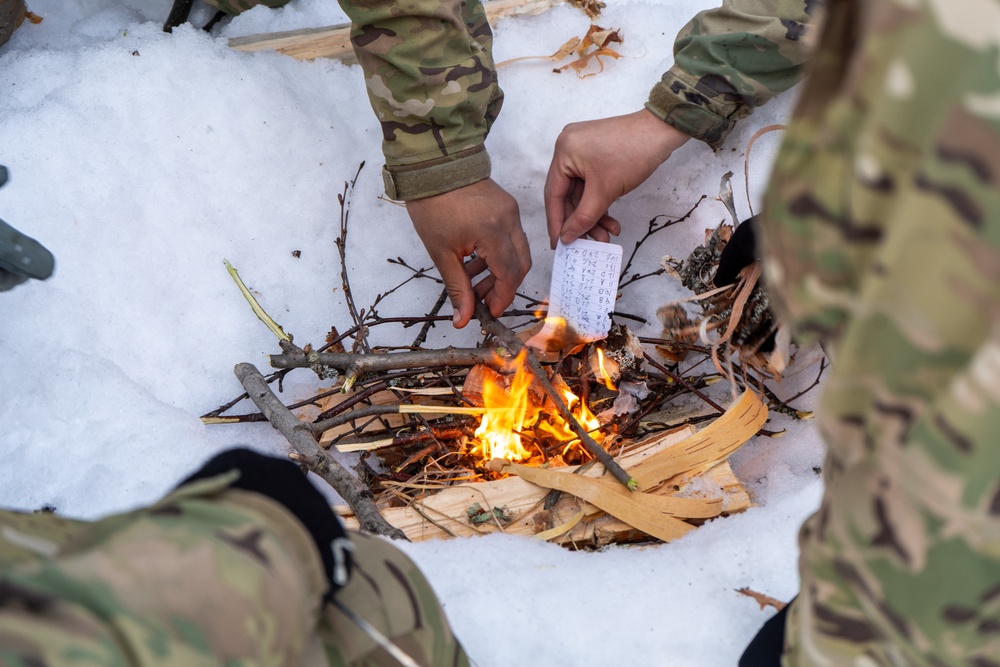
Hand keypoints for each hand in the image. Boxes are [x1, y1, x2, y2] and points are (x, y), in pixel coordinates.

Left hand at [407, 179, 531, 328]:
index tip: (487, 312)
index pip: (509, 275)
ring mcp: (512, 211)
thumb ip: (457, 288)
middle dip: (503, 288)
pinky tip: (475, 261)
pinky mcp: (508, 205)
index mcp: (493, 231)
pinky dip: (499, 254)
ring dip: (500, 272)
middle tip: (481, 301)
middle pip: (520, 265)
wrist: (432, 165)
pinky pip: (511, 237)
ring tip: (472, 282)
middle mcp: (510, 220)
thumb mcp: (441, 253)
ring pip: (518, 252)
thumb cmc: (432, 205)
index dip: (501, 298)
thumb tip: (463, 319)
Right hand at [544, 109, 690, 247]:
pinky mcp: (596, 155)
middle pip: (568, 195)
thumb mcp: (605, 191)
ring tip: (607, 235)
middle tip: (589, 243)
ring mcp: (582, 152)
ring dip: (593, 215)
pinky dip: (600, 202)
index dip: (556, 222)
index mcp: (563, 152)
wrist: (662, 132)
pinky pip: (591, 184)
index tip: (558, 245)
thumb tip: (567, 237)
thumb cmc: (633, 153)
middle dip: (581, 221)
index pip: (553, 194)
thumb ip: (583, 217)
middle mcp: (568, 150)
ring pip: (582, 193)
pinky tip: (611, 221)